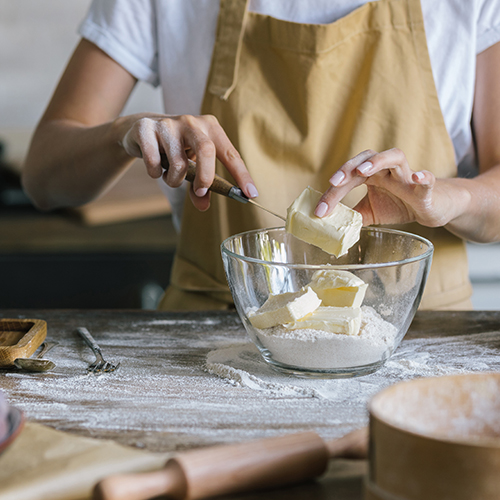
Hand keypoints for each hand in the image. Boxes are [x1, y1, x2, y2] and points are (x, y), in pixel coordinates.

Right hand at [119, 113, 257, 210]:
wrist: (141, 130)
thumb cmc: (175, 150)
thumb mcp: (192, 166)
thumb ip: (200, 186)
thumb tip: (203, 205)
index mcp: (210, 128)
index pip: (230, 154)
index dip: (242, 175)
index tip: (250, 194)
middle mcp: (191, 121)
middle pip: (207, 151)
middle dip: (205, 178)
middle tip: (200, 192)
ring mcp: (168, 123)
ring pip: (178, 163)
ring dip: (174, 180)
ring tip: (170, 175)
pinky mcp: (146, 129)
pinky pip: (154, 163)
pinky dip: (155, 173)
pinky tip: (154, 166)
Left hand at [314, 148, 461, 227]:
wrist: (430, 208)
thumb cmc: (399, 205)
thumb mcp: (369, 212)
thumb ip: (351, 215)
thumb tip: (329, 225)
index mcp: (372, 175)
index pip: (348, 177)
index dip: (333, 193)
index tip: (320, 210)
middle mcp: (387, 170)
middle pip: (366, 159)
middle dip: (348, 168)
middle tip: (333, 182)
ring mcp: (407, 175)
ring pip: (394, 156)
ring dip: (378, 161)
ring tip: (363, 171)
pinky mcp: (426, 188)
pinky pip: (428, 178)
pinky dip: (423, 176)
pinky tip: (417, 177)